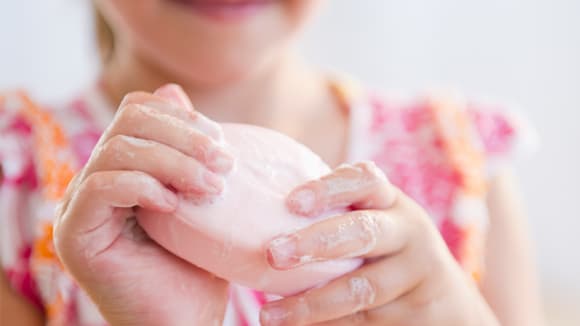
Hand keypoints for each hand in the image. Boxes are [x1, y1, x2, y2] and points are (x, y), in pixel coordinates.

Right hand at [53, 84, 232, 324]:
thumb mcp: (203, 198)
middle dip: (185, 135)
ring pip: (118, 148)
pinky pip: (102, 186)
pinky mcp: (76, 235)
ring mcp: (82, 206)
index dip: (181, 116)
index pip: (139, 109)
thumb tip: (174, 91)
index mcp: (126, 166)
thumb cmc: (199, 264)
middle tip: (226, 164)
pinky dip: (144, 186)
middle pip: (129, 120)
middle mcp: (98, 179)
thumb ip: (187, 150)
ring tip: (212, 188)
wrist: (185, 322)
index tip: (223, 143)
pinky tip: (175, 206)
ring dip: (174, 162)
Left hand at [260, 162, 498, 324]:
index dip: (329, 189)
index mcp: (392, 202)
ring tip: (269, 314)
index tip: (291, 202)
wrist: (446, 300)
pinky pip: (362, 321)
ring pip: (360, 289)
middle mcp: (409, 233)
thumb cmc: (388, 251)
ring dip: (310, 303)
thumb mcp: (378, 223)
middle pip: (363, 233)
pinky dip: (326, 325)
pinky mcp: (414, 314)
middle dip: (315, 243)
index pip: (365, 181)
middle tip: (273, 254)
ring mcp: (415, 275)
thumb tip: (262, 214)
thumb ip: (339, 216)